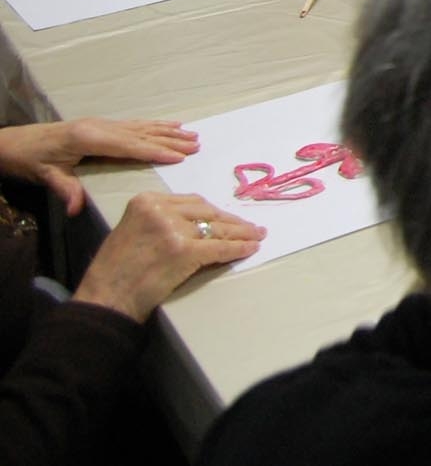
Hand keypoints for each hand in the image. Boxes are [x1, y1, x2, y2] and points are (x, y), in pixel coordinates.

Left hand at [0, 119, 198, 215]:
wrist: (15, 143)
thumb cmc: (31, 159)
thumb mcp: (46, 176)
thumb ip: (65, 189)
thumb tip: (76, 209)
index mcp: (88, 137)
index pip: (128, 146)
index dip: (155, 151)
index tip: (179, 156)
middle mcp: (100, 127)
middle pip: (141, 134)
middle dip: (170, 140)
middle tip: (196, 146)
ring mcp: (102, 123)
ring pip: (142, 128)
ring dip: (168, 132)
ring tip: (192, 135)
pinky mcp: (102, 125)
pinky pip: (135, 125)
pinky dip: (155, 125)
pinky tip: (170, 125)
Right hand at [72, 193, 262, 321]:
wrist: (105, 297)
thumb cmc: (115, 270)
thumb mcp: (132, 230)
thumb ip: (160, 220)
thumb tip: (195, 222)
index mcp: (146, 201)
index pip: (191, 202)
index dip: (213, 212)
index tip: (228, 218)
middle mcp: (160, 210)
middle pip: (207, 212)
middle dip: (230, 221)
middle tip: (250, 227)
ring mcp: (173, 229)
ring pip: (216, 228)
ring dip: (240, 233)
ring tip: (257, 235)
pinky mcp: (184, 251)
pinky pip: (219, 247)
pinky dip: (238, 248)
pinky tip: (251, 248)